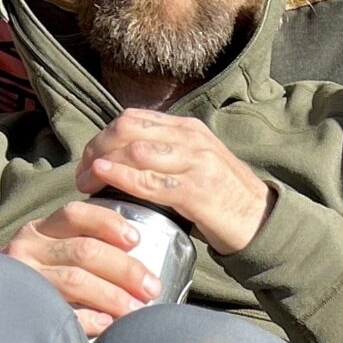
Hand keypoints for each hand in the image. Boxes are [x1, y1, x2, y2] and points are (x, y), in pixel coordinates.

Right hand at [3, 199, 163, 336]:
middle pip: (84, 251)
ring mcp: (24, 277)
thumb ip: (79, 246)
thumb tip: (135, 255)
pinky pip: (61, 312)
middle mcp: (28, 248)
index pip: (75, 215)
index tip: (135, 240)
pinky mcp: (21, 306)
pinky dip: (87, 318)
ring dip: (113, 296)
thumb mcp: (48, 251)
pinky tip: (107, 324)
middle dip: (124, 269)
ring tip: (137, 309)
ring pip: (75, 280)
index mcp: (40, 230)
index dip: (108, 224)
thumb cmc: (33, 279)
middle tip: (151, 287)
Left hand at [81, 109, 274, 254]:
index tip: (87, 162)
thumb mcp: (195, 166)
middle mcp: (191, 139)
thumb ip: (165, 158)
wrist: (263, 222)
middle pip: (127, 129)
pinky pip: (152, 181)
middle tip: (79, 175)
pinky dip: (122, 179)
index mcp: (188, 129)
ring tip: (85, 184)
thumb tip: (124, 163)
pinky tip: (104, 181)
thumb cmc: (223, 201)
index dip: (101, 138)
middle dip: (96, 149)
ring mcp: (197, 163)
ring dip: (103, 166)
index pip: (132, 119)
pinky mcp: (198, 191)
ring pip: (136, 151)